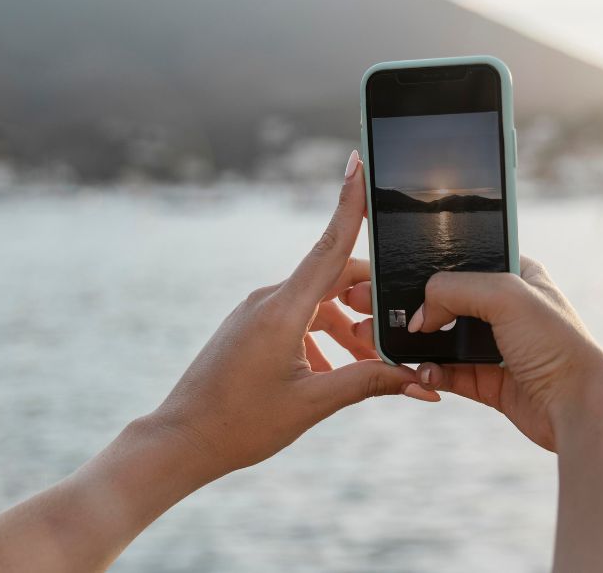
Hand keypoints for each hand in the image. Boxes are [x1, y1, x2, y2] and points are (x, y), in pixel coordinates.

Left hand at [143, 150, 422, 476]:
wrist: (181, 441)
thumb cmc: (240, 424)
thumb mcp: (313, 404)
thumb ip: (368, 382)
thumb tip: (421, 379)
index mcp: (283, 309)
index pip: (330, 245)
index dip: (349, 202)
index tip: (358, 160)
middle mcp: (268, 300)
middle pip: (335, 277)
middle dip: (370, 299)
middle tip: (399, 329)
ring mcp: (256, 312)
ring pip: (318, 302)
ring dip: (347, 326)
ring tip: (366, 364)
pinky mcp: (249, 328)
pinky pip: (297, 317)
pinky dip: (323, 337)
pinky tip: (331, 373)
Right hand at [383, 258, 602, 451]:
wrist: (576, 406)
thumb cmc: (554, 343)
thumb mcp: (503, 294)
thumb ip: (452, 289)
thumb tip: (419, 315)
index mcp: (517, 275)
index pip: (463, 260)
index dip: (427, 265)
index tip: (388, 270)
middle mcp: (507, 308)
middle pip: (446, 301)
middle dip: (409, 307)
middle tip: (370, 307)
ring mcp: (497, 346)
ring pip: (441, 339)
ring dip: (414, 343)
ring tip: (383, 343)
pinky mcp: (490, 380)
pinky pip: (448, 373)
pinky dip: (431, 373)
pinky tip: (421, 373)